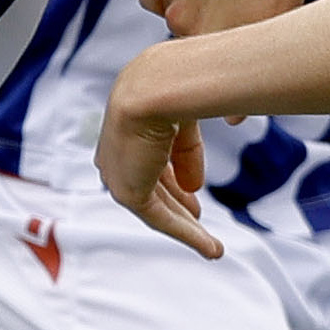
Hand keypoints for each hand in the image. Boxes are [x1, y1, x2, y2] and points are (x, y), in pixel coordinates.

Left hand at [95, 69, 221, 257]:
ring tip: (211, 246)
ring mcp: (119, 171)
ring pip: (156, 206)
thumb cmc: (177, 84)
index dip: (175, 175)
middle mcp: (118, 149)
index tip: (194, 190)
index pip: (152, 156)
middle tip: (198, 217)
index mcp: (129, 121)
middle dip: (177, 202)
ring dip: (186, 226)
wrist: (156, 85)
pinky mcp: (128, 192)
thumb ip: (192, 147)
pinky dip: (186, 233)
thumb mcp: (188, 116)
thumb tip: (207, 166)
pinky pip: (160, 219)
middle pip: (152, 184)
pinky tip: (209, 246)